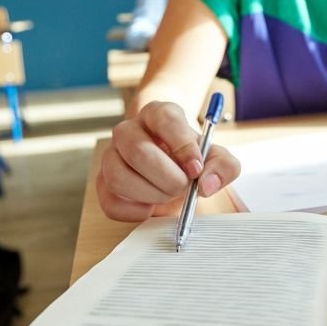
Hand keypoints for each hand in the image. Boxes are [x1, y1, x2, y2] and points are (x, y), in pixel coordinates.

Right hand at [97, 100, 240, 222]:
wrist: (170, 166)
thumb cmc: (190, 159)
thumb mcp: (215, 157)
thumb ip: (223, 166)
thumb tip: (207, 184)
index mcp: (157, 114)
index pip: (164, 119)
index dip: (182, 146)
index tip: (196, 169)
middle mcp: (129, 130)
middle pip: (138, 151)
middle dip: (167, 178)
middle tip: (183, 187)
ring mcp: (111, 156)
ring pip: (118, 177)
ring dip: (151, 195)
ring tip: (167, 195)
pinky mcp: (103, 183)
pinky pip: (112, 202)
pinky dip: (136, 211)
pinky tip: (151, 205)